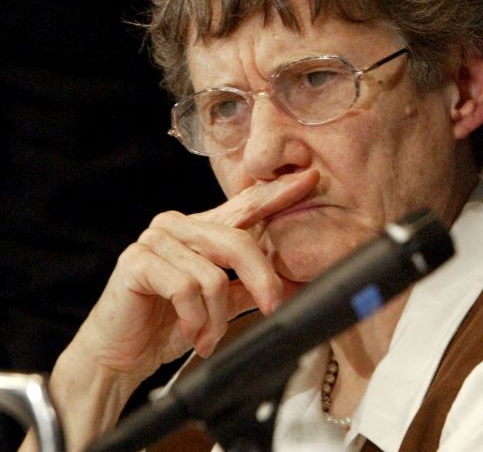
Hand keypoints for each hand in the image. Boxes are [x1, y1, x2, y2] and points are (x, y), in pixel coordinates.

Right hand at [68, 169, 319, 386]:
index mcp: (201, 230)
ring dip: (216, 317)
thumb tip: (299, 284)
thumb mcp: (220, 306)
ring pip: (213, 275)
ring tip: (208, 337)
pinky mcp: (137, 261)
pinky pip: (186, 288)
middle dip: (261, 280)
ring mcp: (156, 239)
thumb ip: (252, 290)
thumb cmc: (166, 327)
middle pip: (238, 242)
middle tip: (272, 308)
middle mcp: (178, 225)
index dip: (277, 193)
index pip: (245, 205)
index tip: (310, 179)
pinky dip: (194, 318)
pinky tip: (189, 333)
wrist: (118, 357)